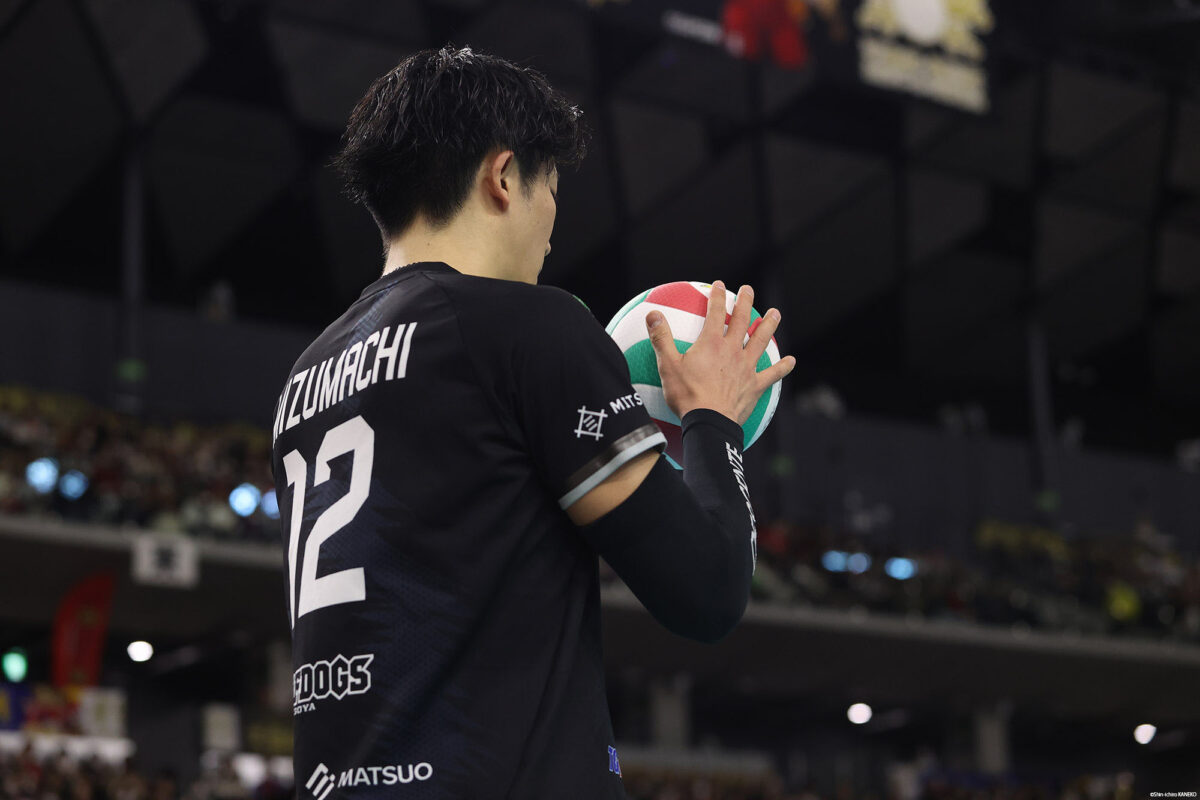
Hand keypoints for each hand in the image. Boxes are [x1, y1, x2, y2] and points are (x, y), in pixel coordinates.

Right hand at [644, 281, 795, 424]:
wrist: (709, 422)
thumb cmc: (687, 395)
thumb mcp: (668, 366)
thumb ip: (661, 338)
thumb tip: (652, 314)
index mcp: (711, 343)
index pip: (715, 313)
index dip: (717, 297)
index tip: (719, 284)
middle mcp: (732, 351)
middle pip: (742, 320)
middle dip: (745, 302)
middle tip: (748, 289)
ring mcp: (746, 368)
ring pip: (761, 341)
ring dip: (768, 325)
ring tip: (775, 313)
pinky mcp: (755, 386)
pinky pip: (772, 374)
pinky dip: (782, 367)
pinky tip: (791, 361)